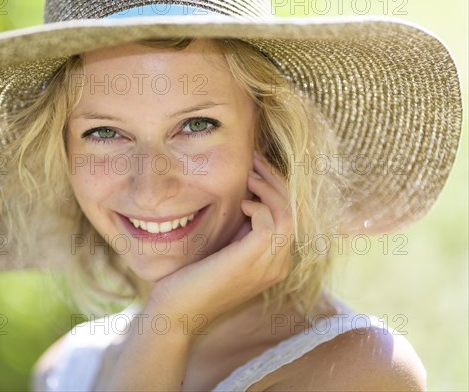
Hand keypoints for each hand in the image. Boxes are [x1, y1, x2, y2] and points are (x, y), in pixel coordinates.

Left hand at [147, 151, 292, 332]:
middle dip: (276, 182)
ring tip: (250, 173)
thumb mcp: (225, 249)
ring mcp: (269, 264)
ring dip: (270, 188)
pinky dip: (258, 206)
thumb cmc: (194, 280)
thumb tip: (246, 198)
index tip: (257, 169)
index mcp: (273, 262)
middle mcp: (278, 264)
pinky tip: (241, 203)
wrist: (178, 311)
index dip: (276, 190)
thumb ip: (241, 230)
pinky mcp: (254, 259)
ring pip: (287, 214)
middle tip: (256, 160)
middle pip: (293, 212)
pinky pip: (271, 222)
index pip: (289, 218)